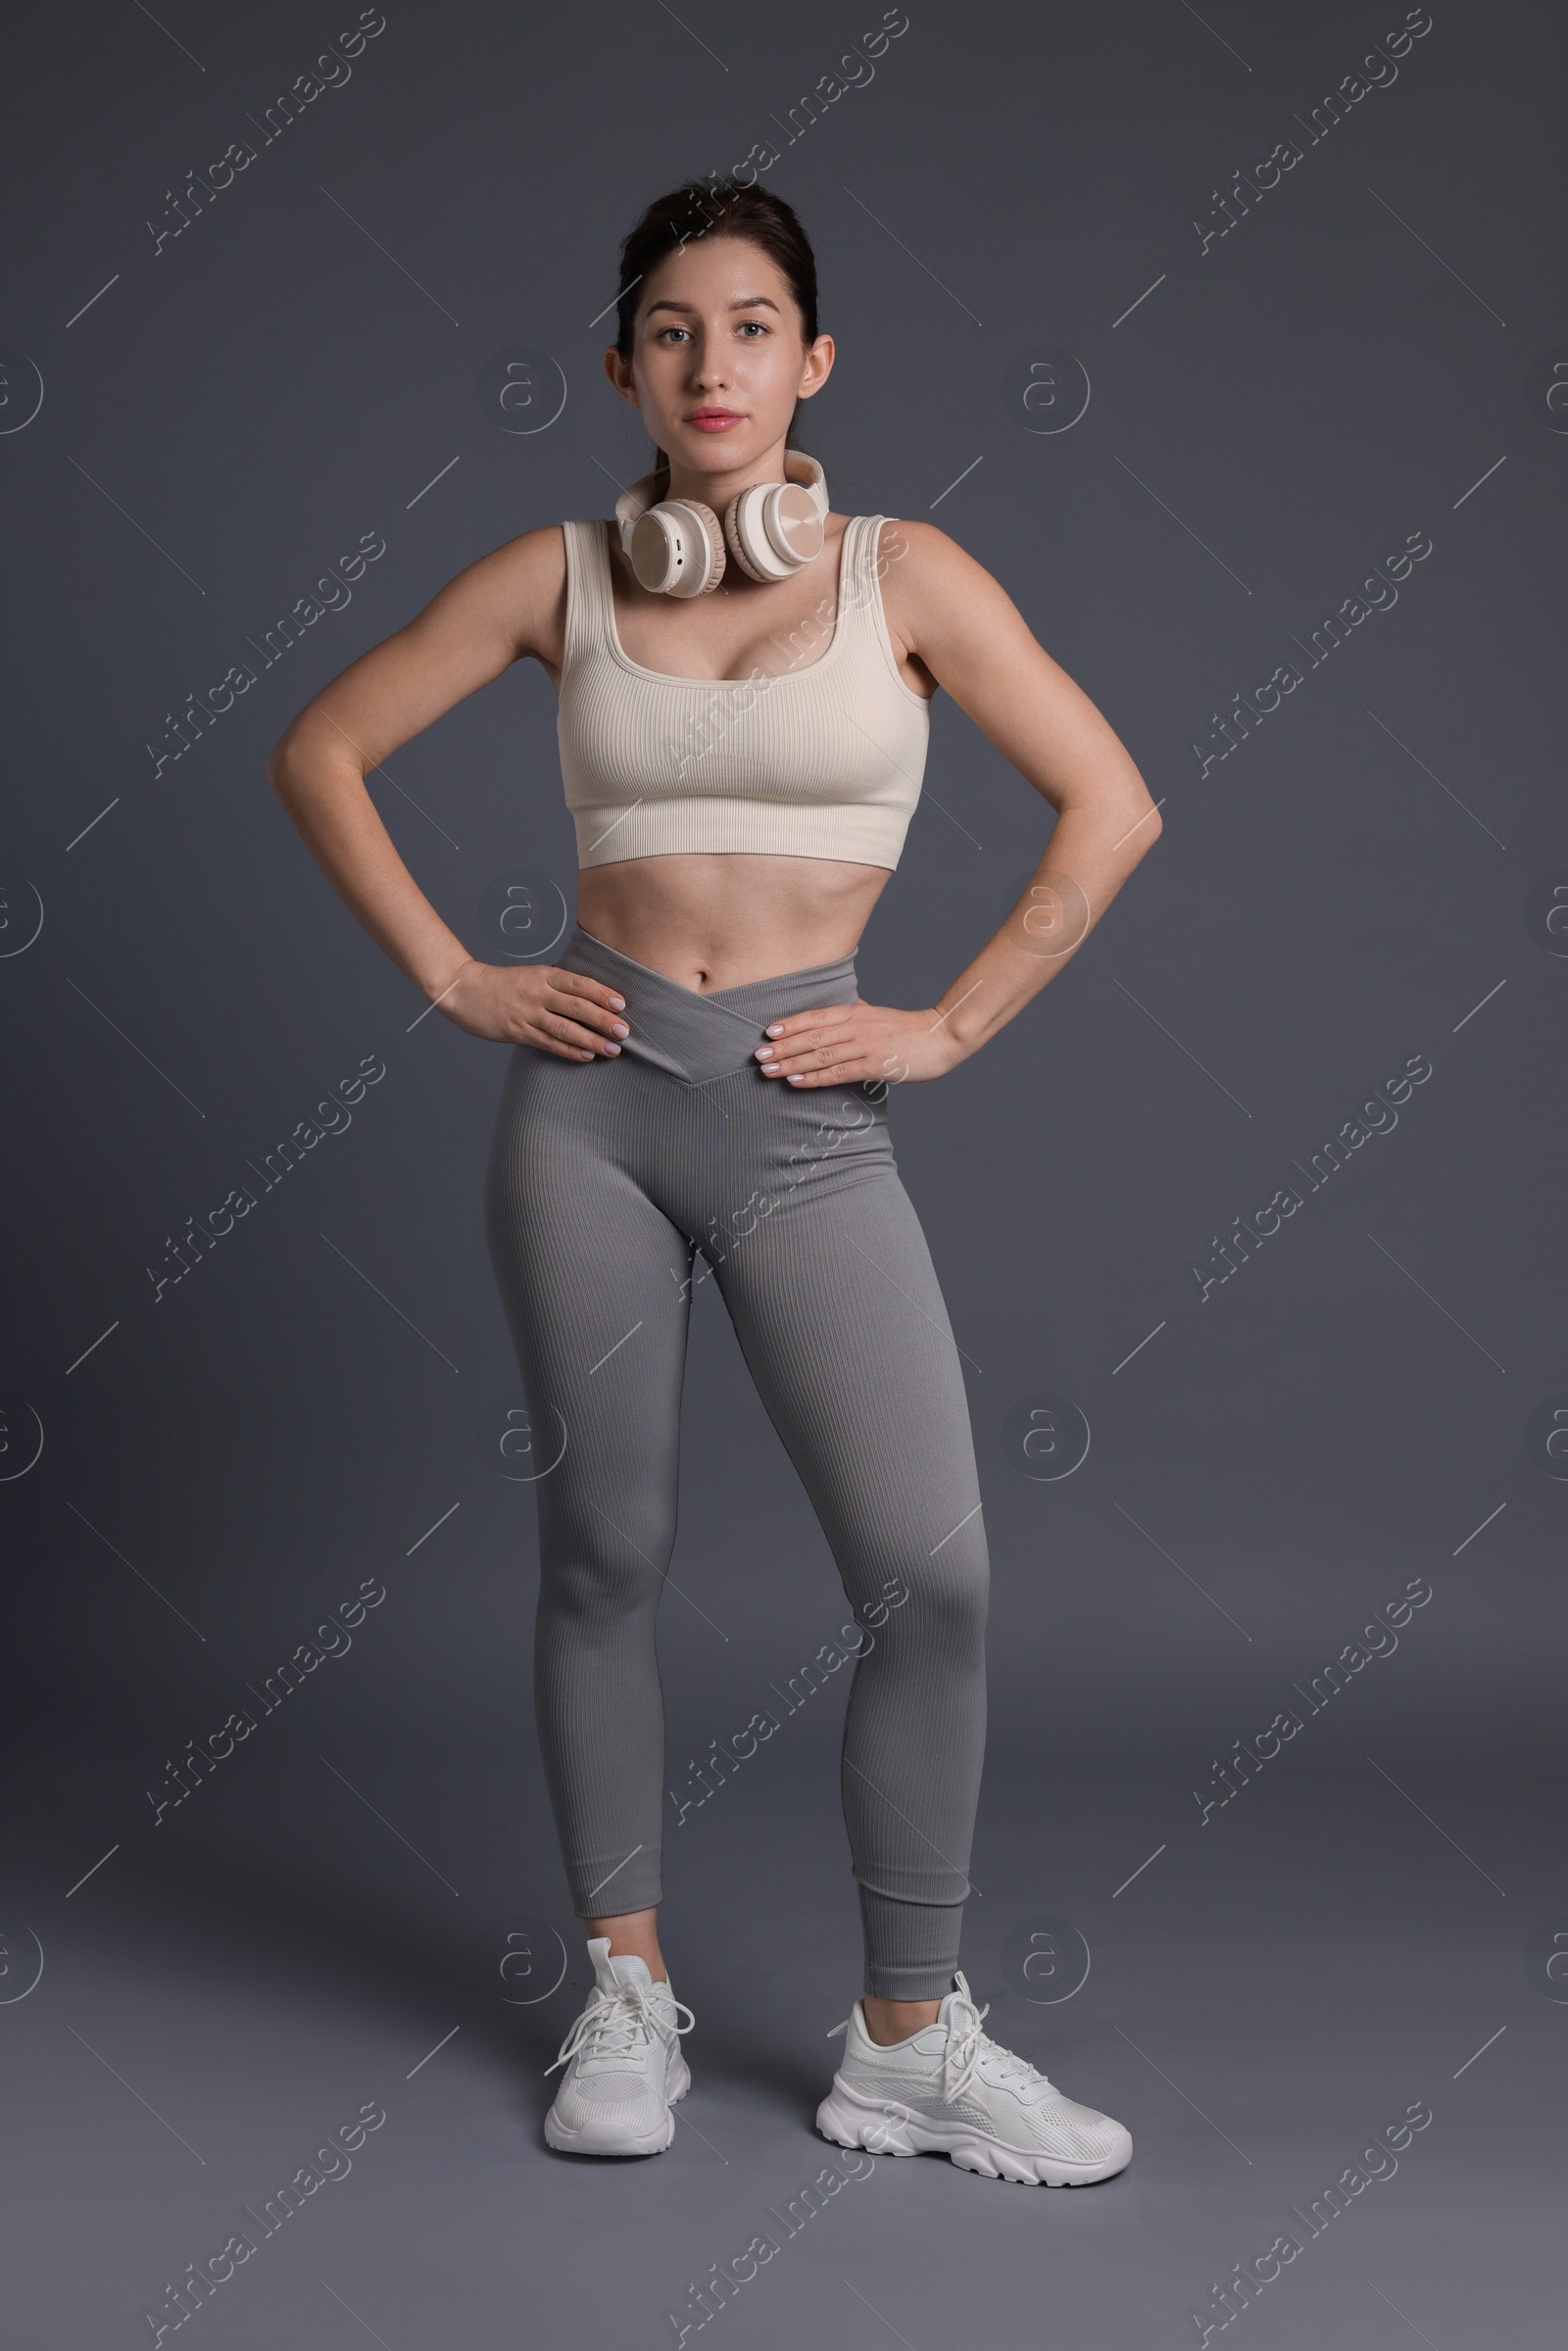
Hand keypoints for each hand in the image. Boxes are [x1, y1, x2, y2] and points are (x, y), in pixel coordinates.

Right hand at [437, 960, 630, 1059]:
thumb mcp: (532, 975)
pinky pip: (548, 1043)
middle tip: (624, 1031)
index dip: (602, 994)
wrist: (463, 990)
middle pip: (576, 1006)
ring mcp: (527, 1013)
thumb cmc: (502, 984)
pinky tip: (586, 1056)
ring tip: (612, 1049)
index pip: (579, 983)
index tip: (622, 1004)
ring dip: (591, 1040)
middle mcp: (537, 993)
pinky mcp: (517, 1032)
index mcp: (544, 975)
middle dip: (603, 1019)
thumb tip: (592, 998)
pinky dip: (569, 1051)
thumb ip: (558, 985)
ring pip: (565, 1028)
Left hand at [753, 1000, 960, 1086]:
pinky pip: (839, 1072)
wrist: (942, 1037)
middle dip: (783, 1046)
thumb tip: (842, 1006)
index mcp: (856, 1012)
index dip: (789, 1024)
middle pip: (812, 1035)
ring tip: (769, 1070)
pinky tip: (797, 1082)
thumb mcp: (879, 1015)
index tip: (766, 1032)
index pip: (815, 1016)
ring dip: (792, 1063)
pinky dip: (815, 1078)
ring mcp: (866, 1045)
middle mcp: (857, 1026)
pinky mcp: (876, 1064)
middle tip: (758, 1055)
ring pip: (821, 1055)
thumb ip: (858, 1012)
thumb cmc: (909, 1029)